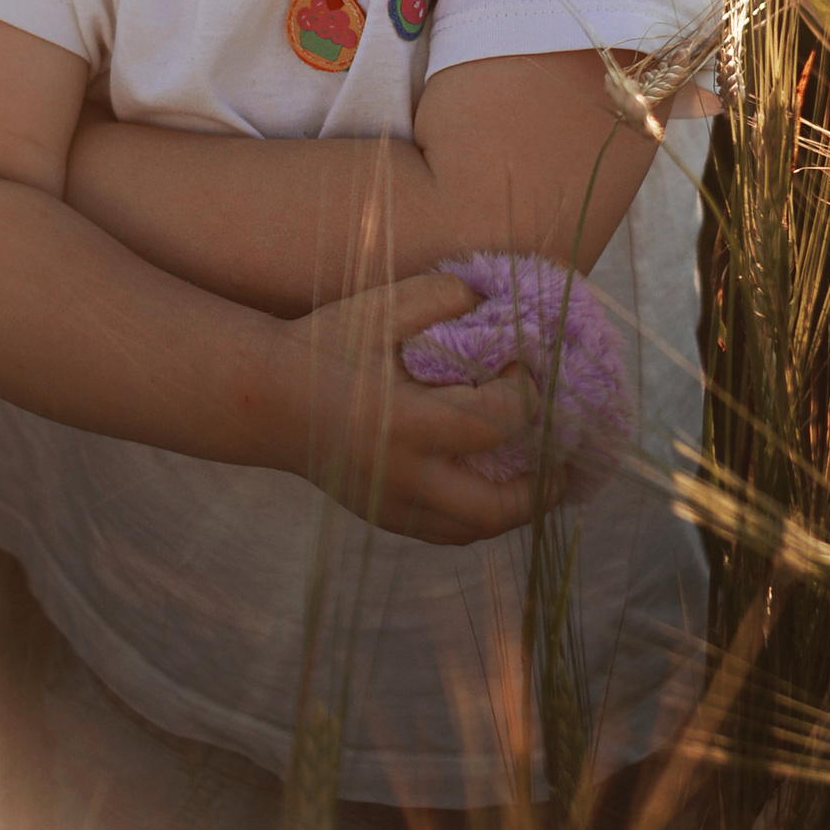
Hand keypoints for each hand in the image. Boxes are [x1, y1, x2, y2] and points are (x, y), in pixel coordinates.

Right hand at [269, 270, 549, 544]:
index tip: (525, 370)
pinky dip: (480, 516)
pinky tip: (495, 487)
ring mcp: (390, 504)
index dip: (529, 395)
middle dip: (545, 484)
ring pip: (475, 529)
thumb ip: (446, 296)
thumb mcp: (380, 307)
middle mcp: (403, 476)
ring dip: (517, 508)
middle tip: (567, 457)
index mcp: (407, 423)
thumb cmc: (324, 343)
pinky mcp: (380, 515)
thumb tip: (505, 301)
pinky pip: (446, 533)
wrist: (261, 397)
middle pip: (498, 506)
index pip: (499, 421)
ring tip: (540, 476)